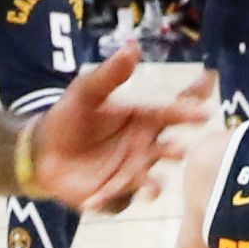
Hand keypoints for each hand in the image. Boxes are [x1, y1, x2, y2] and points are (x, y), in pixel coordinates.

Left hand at [30, 42, 209, 212]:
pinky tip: (90, 202)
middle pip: (166, 149)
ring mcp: (132, 173)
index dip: (188, 111)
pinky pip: (113, 199)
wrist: (44, 150)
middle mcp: (145, 147)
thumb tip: (132, 45)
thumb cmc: (72, 116)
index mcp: (144, 119)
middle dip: (175, 151)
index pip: (170, 112)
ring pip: (147, 180)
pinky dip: (104, 201)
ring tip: (153, 188)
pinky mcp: (114, 194)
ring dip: (152, 185)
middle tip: (181, 150)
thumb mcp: (86, 91)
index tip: (204, 110)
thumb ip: (110, 74)